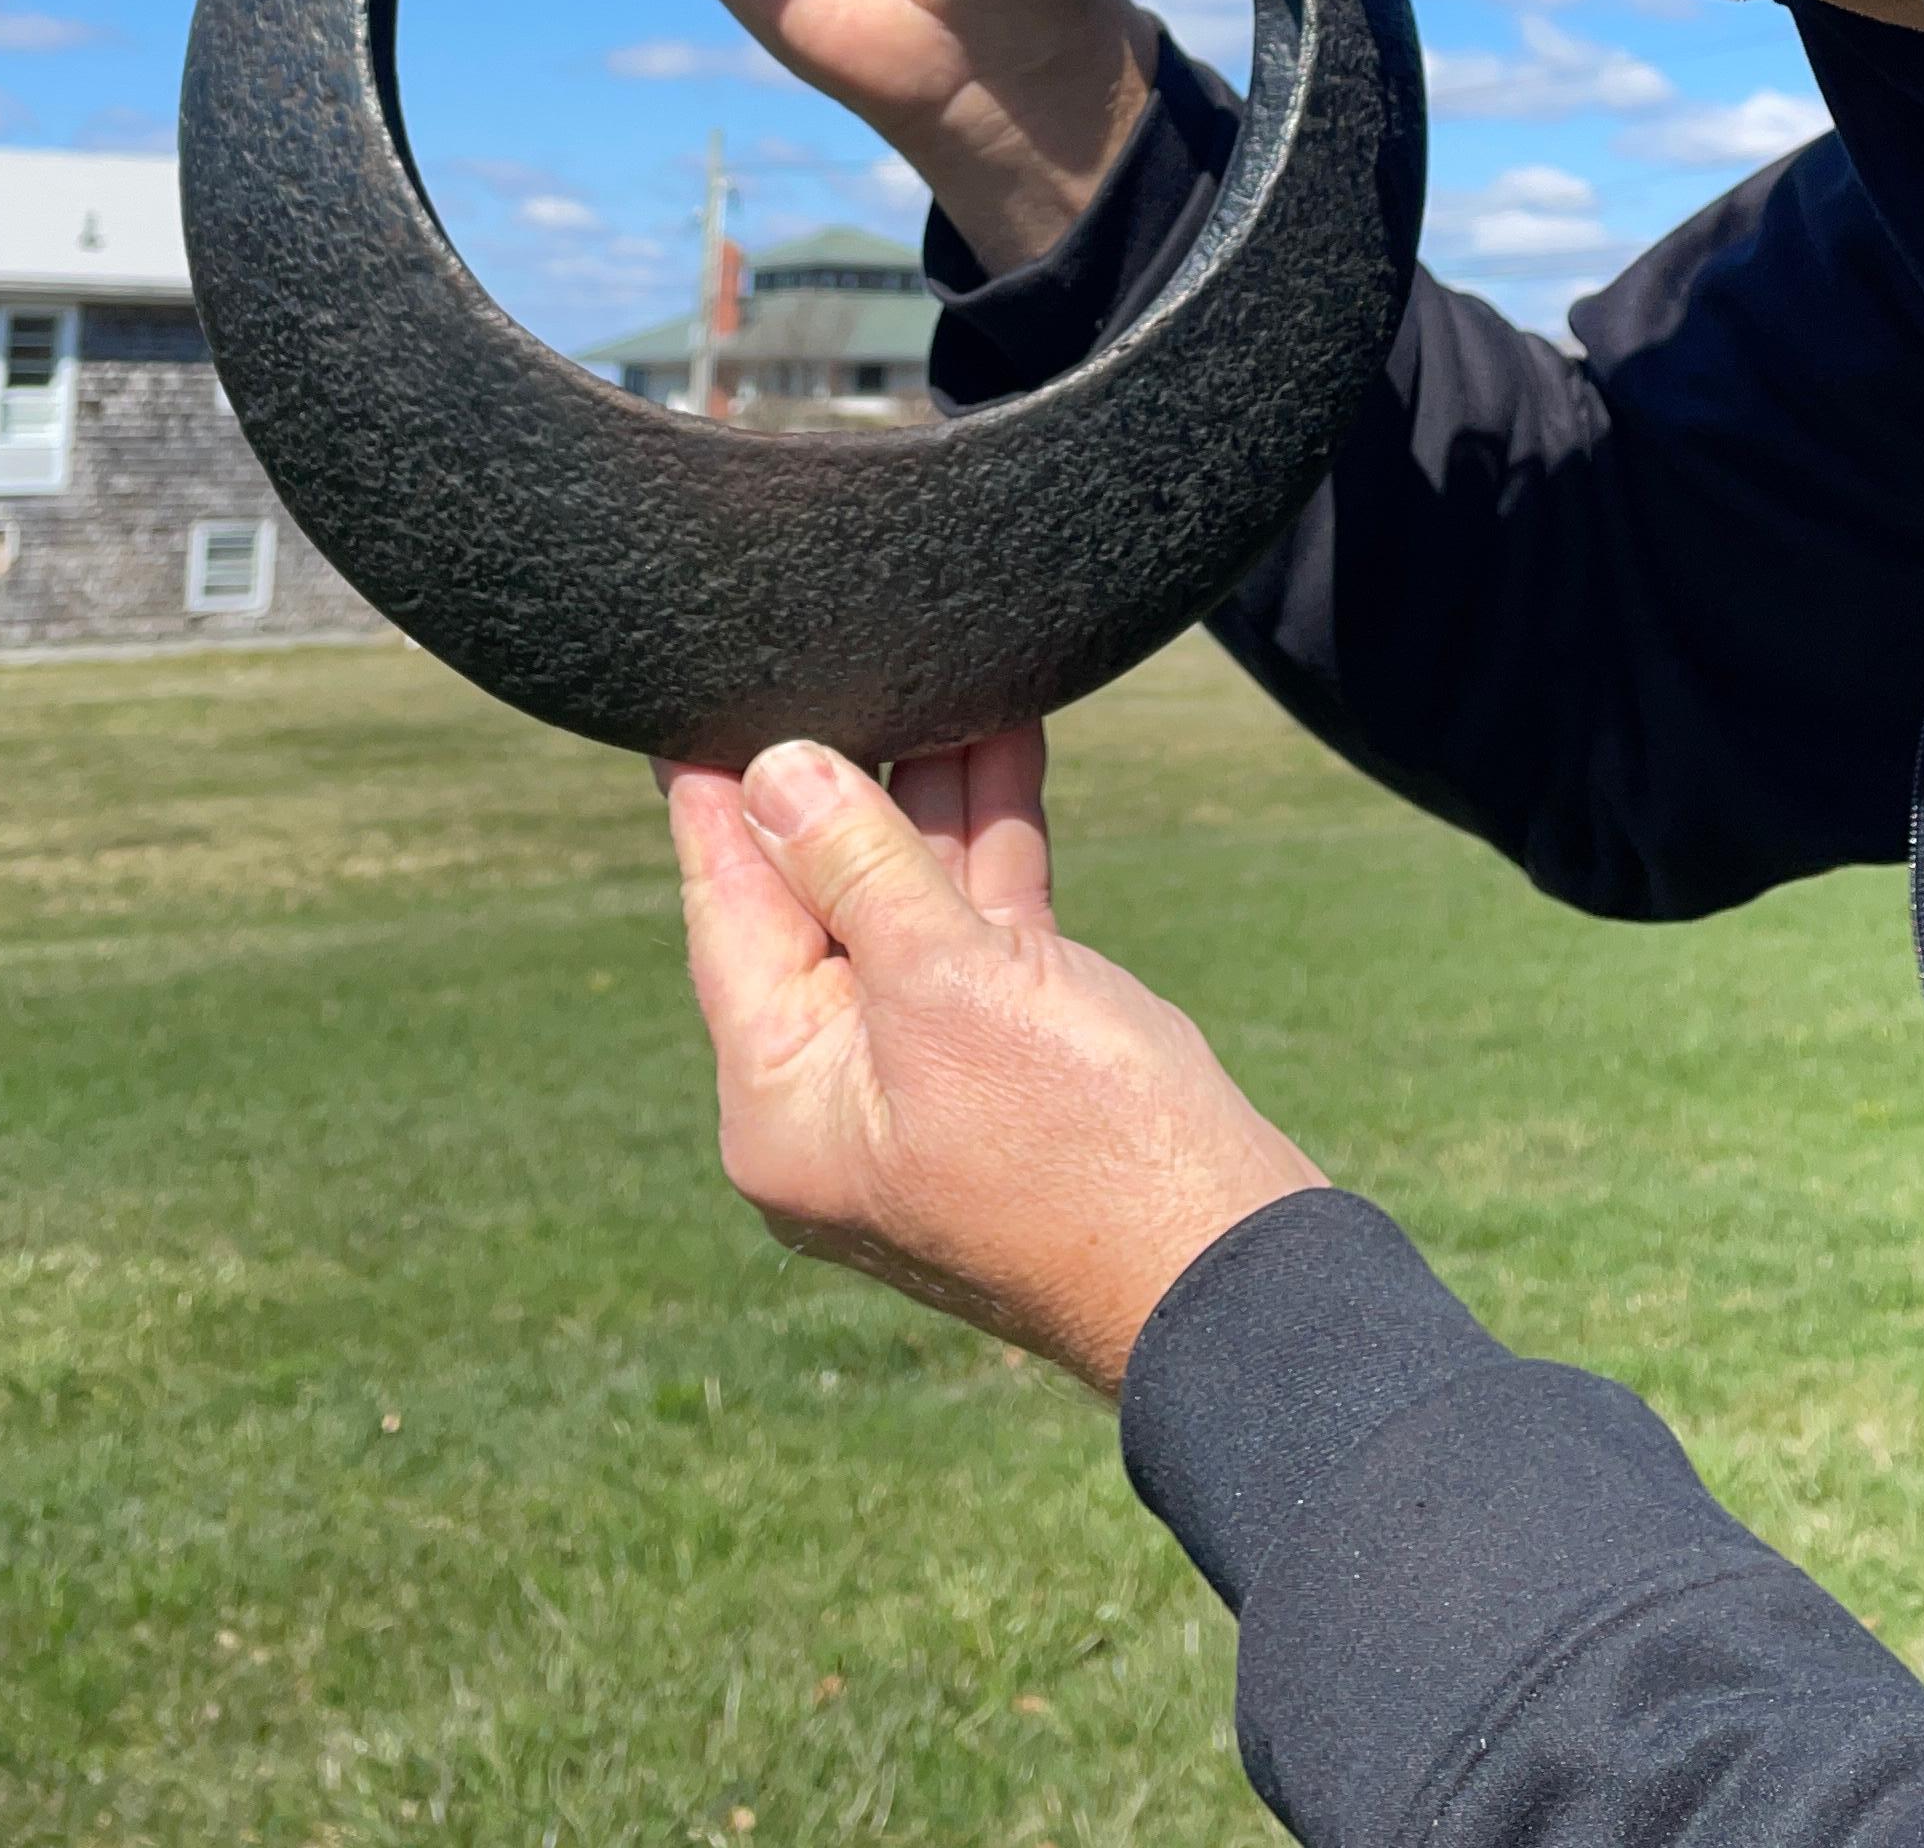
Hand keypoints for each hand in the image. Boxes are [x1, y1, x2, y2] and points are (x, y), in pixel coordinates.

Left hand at [669, 728, 1326, 1393]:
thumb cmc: (1082, 1147)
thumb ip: (857, 865)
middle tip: (832, 652)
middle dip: (845, 778)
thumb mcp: (949, 984)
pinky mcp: (1010, 1058)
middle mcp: (835, 1092)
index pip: (728, 913)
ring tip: (936, 665)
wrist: (1233, 1272)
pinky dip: (990, 844)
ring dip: (928, 792)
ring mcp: (924, 1076)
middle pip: (817, 899)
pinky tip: (1007, 737)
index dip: (716, 798)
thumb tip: (775, 773)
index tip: (690, 701)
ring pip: (906, 902)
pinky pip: (978, 930)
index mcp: (781, 1099)